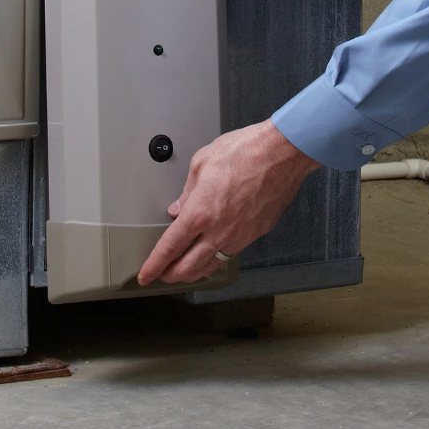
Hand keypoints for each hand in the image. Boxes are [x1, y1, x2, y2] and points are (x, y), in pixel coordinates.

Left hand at [137, 120, 319, 285]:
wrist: (282, 154)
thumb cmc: (245, 152)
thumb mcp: (201, 164)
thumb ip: (186, 192)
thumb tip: (177, 209)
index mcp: (199, 213)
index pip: (169, 247)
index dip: (154, 265)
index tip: (145, 274)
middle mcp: (219, 230)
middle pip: (188, 267)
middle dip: (170, 276)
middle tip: (161, 276)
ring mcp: (239, 236)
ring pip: (211, 266)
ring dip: (193, 274)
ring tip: (182, 273)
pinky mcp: (255, 234)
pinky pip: (230, 255)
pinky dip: (216, 262)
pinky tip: (210, 258)